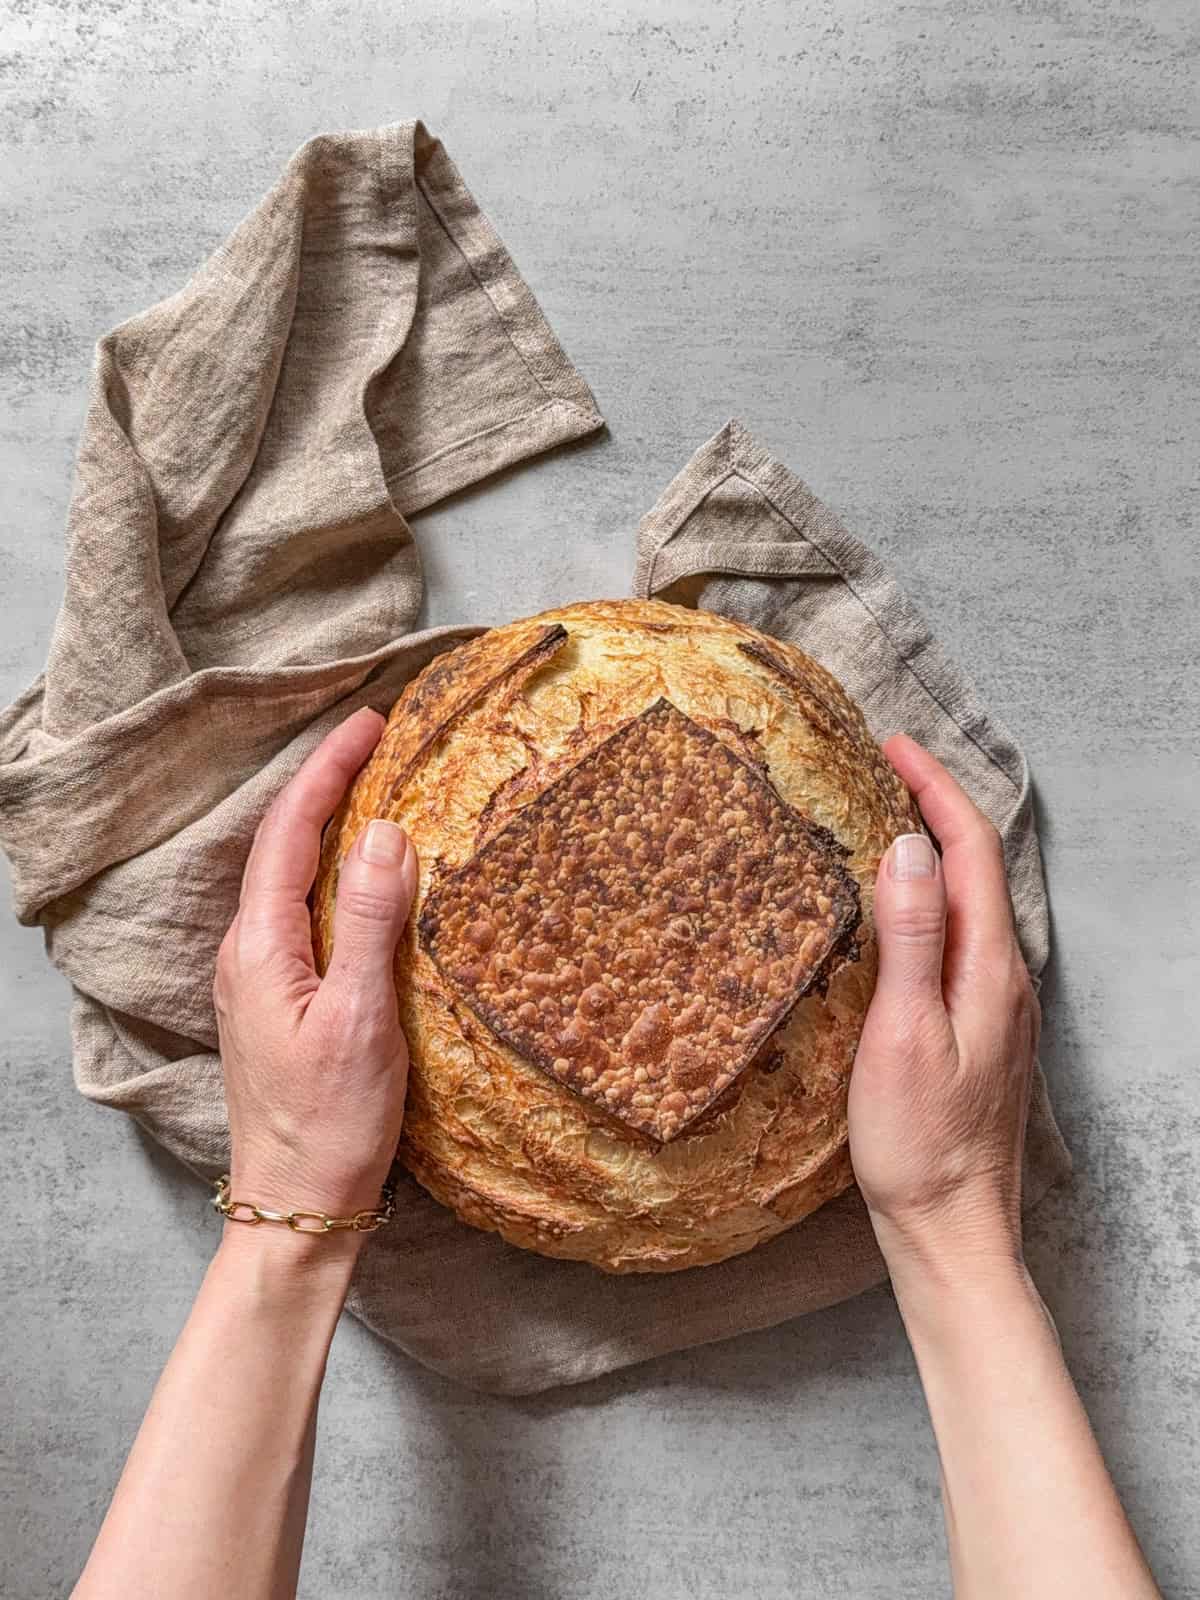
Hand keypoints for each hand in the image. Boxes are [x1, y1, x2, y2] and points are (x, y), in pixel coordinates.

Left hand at [213, 708, 416, 1223]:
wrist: (297, 1209)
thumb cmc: (330, 1124)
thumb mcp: (361, 1020)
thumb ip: (371, 923)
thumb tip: (388, 833)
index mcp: (260, 947)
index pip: (290, 832)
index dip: (328, 771)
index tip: (370, 722)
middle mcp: (247, 954)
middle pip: (283, 845)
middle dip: (325, 785)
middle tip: (376, 740)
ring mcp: (259, 980)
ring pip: (291, 878)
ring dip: (328, 826)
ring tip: (374, 788)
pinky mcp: (280, 1003)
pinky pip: (303, 913)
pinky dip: (333, 874)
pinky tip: (364, 878)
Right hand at [848, 735, 1039, 1279]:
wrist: (952, 1231)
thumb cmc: (920, 1145)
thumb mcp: (903, 1034)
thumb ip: (911, 938)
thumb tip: (910, 847)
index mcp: (989, 970)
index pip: (969, 850)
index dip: (934, 789)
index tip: (891, 746)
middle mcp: (1005, 979)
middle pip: (978, 867)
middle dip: (936, 806)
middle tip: (883, 768)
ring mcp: (998, 1006)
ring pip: (970, 902)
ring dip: (934, 851)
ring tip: (884, 819)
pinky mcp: (981, 1030)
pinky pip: (961, 938)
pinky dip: (931, 898)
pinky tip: (898, 909)